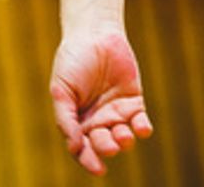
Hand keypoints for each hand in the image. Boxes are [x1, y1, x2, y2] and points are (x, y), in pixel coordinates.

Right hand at [49, 26, 151, 175]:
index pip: (82, 148)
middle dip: (106, 148)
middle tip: (109, 145)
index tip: (97, 169)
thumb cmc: (72, 60)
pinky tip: (141, 128)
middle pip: (102, 145)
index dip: (88, 160)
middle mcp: (96, 121)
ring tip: (122, 135)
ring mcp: (116, 113)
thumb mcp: (61, 90)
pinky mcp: (134, 102)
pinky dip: (142, 129)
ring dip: (124, 141)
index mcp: (76, 120)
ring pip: (123, 138)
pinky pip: (140, 122)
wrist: (93, 34)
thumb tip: (74, 146)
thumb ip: (66, 118)